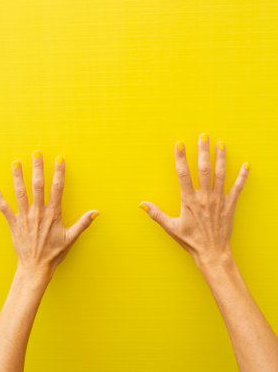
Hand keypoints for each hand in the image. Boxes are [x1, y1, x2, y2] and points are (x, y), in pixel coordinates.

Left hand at [0, 151, 98, 284]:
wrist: (35, 268)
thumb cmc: (54, 253)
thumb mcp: (71, 238)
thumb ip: (83, 223)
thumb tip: (96, 212)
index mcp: (53, 214)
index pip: (57, 188)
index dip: (59, 172)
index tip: (59, 159)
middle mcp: (38, 212)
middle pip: (37, 185)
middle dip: (37, 168)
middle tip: (36, 153)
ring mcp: (25, 217)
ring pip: (20, 193)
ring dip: (18, 177)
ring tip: (16, 163)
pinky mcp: (14, 224)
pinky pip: (4, 208)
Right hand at [139, 134, 249, 267]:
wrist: (212, 253)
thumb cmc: (191, 241)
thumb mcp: (171, 228)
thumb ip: (157, 214)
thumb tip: (142, 204)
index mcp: (189, 201)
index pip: (183, 174)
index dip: (181, 158)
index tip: (180, 144)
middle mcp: (204, 197)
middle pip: (203, 169)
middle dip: (203, 151)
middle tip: (203, 136)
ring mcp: (218, 200)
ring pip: (220, 174)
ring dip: (220, 158)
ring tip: (220, 144)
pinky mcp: (230, 205)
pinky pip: (237, 188)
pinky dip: (242, 176)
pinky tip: (246, 165)